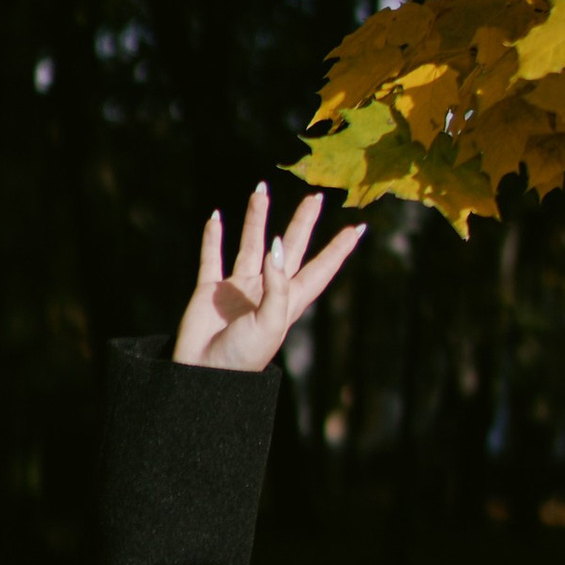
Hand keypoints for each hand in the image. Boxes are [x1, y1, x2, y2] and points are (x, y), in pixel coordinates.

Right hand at [173, 181, 363, 372]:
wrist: (206, 374)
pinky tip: (216, 217)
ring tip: (260, 190)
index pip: (321, 268)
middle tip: (315, 197)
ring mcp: (240, 288)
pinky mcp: (212, 289)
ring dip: (256, 218)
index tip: (358, 227)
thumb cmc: (245, 356)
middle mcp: (267, 289)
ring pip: (251, 243)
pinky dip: (213, 236)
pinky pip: (212, 256)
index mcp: (290, 300)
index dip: (339, 249)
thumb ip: (278, 285)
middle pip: (290, 248)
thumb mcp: (271, 323)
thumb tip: (276, 245)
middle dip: (302, 223)